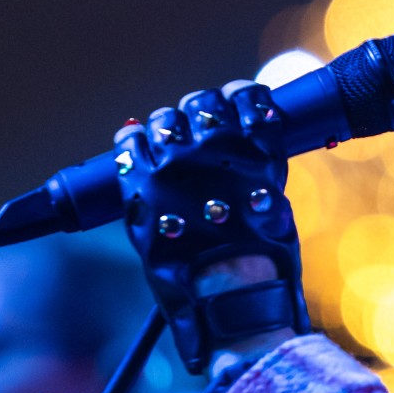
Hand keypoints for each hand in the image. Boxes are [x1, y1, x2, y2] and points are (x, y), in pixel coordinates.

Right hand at [115, 83, 309, 373]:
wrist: (238, 292)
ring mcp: (220, 153)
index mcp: (144, 184)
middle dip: (175, 125)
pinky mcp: (261, 154)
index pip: (132, 139)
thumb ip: (143, 211)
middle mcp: (176, 161)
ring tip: (216, 118)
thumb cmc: (193, 285)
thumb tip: (139, 181)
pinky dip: (252, 99)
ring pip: (206, 104)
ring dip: (208, 108)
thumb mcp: (151, 252)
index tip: (149, 143)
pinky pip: (255, 107)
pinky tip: (249, 102)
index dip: (142, 139)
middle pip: (168, 118)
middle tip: (188, 139)